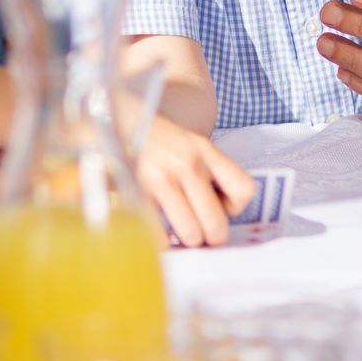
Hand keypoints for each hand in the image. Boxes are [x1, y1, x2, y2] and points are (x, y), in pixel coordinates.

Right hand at [135, 117, 255, 248]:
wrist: (117, 118)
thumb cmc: (158, 140)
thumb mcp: (191, 145)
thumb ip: (209, 172)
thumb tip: (219, 216)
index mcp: (205, 151)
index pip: (244, 190)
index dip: (235, 207)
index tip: (220, 205)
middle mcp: (187, 164)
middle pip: (216, 222)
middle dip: (211, 237)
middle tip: (203, 234)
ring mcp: (161, 177)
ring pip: (191, 233)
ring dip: (187, 240)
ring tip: (180, 233)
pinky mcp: (136, 190)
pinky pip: (158, 234)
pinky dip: (162, 242)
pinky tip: (160, 234)